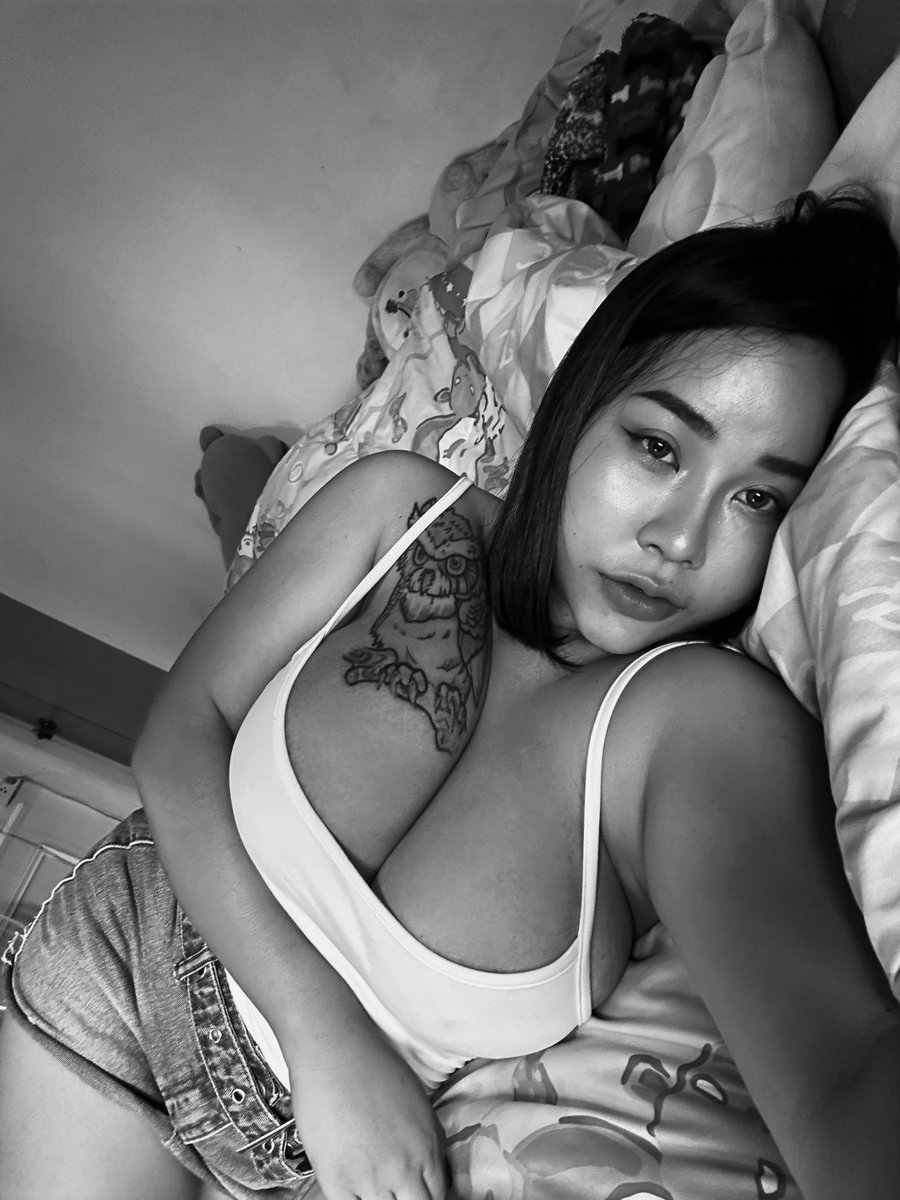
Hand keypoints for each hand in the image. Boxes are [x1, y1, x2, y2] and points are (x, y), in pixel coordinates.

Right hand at [290, 1025, 447, 1199]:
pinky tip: (355, 1194)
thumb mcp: (420, 1104)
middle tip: (399, 1195)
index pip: (439, 1199)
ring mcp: (370, 1180)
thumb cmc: (375, 1067)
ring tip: (376, 1192)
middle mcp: (404, 1170)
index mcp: (428, 1150)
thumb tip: (436, 1171)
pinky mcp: (337, 1182)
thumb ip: (430, 1142)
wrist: (336, 1052)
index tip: (420, 1196)